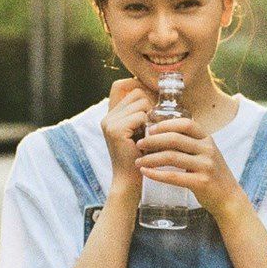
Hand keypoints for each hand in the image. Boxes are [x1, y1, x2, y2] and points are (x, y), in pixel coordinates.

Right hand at [101, 78, 156, 199]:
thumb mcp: (140, 131)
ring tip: (151, 132)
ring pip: (141, 103)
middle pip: (137, 92)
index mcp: (111, 115)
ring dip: (151, 116)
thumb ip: (142, 113)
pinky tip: (148, 138)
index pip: (124, 86)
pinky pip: (141, 116)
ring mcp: (109, 122)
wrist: (130, 180)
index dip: (139, 88)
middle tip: (155, 122)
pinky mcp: (115, 130)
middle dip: (151, 104)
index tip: (152, 101)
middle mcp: (107, 116)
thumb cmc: (141, 156)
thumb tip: (159, 92)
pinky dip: (149, 125)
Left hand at [134, 117, 243, 218]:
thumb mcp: (206, 153)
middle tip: (139, 144)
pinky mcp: (201, 182)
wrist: (229, 198)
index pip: (186, 124)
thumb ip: (190, 143)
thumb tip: (161, 134)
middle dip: (153, 140)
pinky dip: (156, 174)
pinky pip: (173, 176)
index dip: (166, 124)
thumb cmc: (212, 174)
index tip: (150, 129)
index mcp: (208, 139)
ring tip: (138, 161)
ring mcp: (206, 166)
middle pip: (175, 139)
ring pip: (172, 157)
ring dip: (151, 158)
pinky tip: (146, 173)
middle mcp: (208, 149)